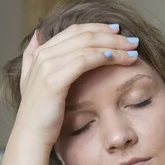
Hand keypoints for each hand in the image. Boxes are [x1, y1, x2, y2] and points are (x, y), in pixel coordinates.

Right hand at [13, 23, 139, 145]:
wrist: (31, 136)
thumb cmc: (41, 114)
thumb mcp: (31, 80)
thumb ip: (32, 57)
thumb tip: (37, 34)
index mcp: (42, 52)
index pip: (75, 30)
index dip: (99, 28)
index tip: (119, 32)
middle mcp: (43, 54)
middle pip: (84, 35)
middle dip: (112, 36)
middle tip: (133, 40)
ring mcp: (47, 66)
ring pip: (87, 45)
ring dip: (113, 46)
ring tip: (133, 51)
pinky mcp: (54, 80)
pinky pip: (84, 61)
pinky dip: (102, 56)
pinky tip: (117, 58)